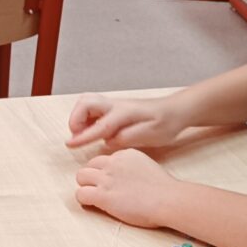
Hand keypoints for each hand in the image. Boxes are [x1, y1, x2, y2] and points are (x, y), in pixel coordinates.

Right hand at [65, 92, 188, 151]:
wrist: (176, 111)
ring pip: (87, 102)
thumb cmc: (165, 123)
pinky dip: (86, 117)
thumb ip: (126, 138)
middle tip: (78, 136)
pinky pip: (93, 107)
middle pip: (85, 103)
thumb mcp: (149, 135)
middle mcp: (116, 105)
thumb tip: (107, 141)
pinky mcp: (115, 107)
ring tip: (84, 133)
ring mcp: (115, 104)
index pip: (98, 126)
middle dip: (75, 119)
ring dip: (79, 116)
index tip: (70, 144)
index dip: (83, 136)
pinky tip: (93, 130)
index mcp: (124, 113)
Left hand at [73, 148, 183, 230]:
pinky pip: (80, 193)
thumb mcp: (146, 167)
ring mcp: (106, 178)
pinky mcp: (102, 195)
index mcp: (125, 154)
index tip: (113, 182)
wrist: (168, 200)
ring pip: (81, 176)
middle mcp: (113, 162)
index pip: (105, 159)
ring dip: (86, 186)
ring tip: (95, 197)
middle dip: (92, 177)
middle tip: (101, 190)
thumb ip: (132, 168)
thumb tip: (125, 179)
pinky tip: (94, 205)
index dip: (106, 172)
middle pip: (90, 165)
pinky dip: (84, 200)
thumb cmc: (164, 190)